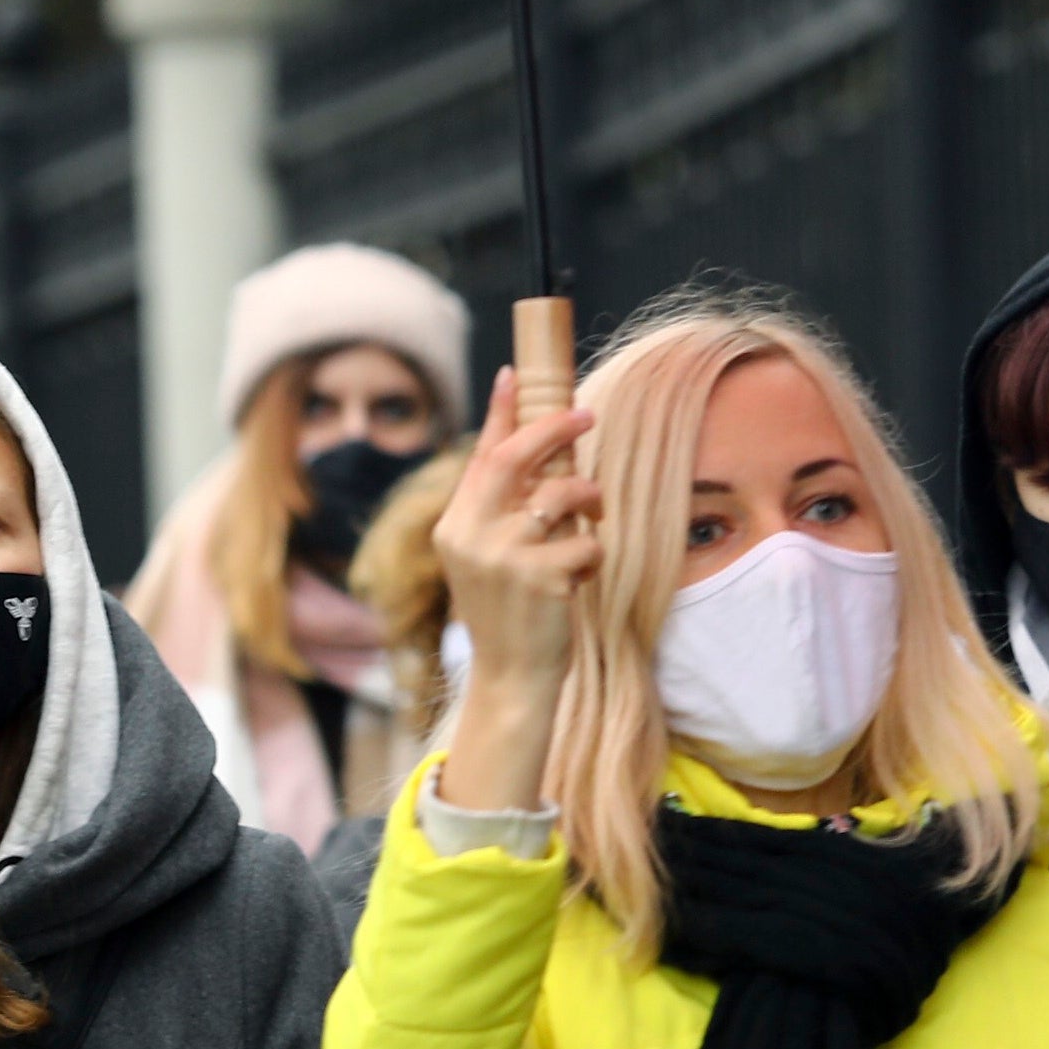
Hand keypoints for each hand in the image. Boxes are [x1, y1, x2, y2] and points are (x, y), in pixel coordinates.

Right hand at [432, 366, 602, 812]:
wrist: (512, 676)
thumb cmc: (512, 609)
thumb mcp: (491, 556)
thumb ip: (503, 511)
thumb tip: (539, 454)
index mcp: (456, 525)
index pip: (481, 455)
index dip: (500, 411)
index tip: (513, 373)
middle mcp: (471, 535)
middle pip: (518, 457)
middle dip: (556, 427)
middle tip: (587, 413)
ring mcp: (502, 557)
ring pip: (562, 494)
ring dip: (589, 500)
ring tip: (592, 518)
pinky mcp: (538, 579)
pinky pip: (586, 541)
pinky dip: (592, 554)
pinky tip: (579, 578)